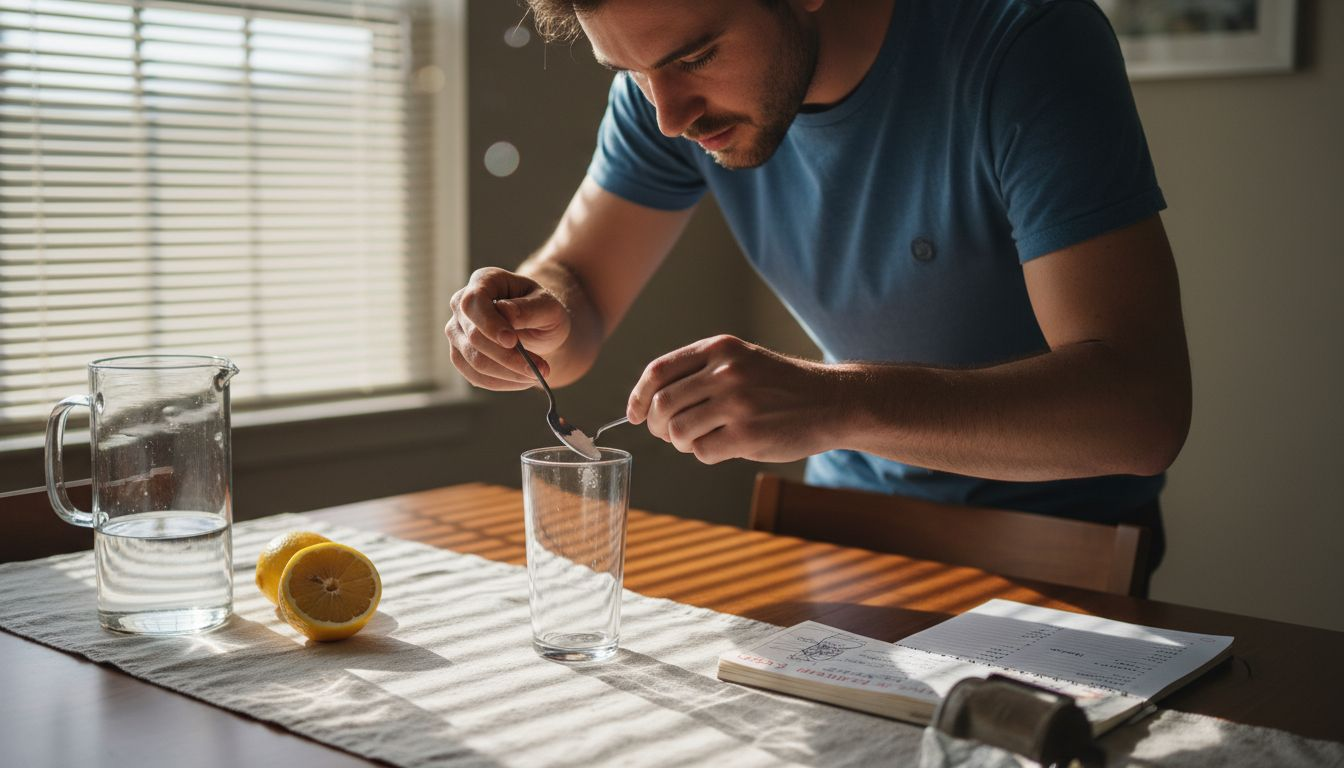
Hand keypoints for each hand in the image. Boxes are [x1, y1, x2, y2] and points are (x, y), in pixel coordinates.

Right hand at [444, 267, 570, 389]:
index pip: (473, 302)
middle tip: (540, 369)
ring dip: (508, 374)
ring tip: (537, 375)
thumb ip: (529, 308)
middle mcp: (462, 305)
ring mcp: (457, 331)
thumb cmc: (542, 310)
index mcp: (483, 281)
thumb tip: (506, 312)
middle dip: (508, 357)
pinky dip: (502, 383)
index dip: (490, 323)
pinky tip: (523, 380)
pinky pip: (475, 376)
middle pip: (474, 336)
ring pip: (473, 361)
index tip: (512, 341)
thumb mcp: (548, 306)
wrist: (537, 327)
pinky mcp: (460, 356)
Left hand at [627, 335, 835, 463]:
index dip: (638, 396)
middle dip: (656, 425)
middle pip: (663, 404)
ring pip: (678, 432)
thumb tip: (649, 404)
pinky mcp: (748, 435)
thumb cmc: (781, 385)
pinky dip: (703, 454)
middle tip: (667, 434)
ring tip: (698, 440)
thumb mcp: (742, 360)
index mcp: (720, 348)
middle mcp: (727, 372)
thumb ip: (701, 372)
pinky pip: (702, 452)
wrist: (832, 401)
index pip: (658, 371)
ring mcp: (738, 403)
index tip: (634, 414)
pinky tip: (722, 447)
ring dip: (680, 443)